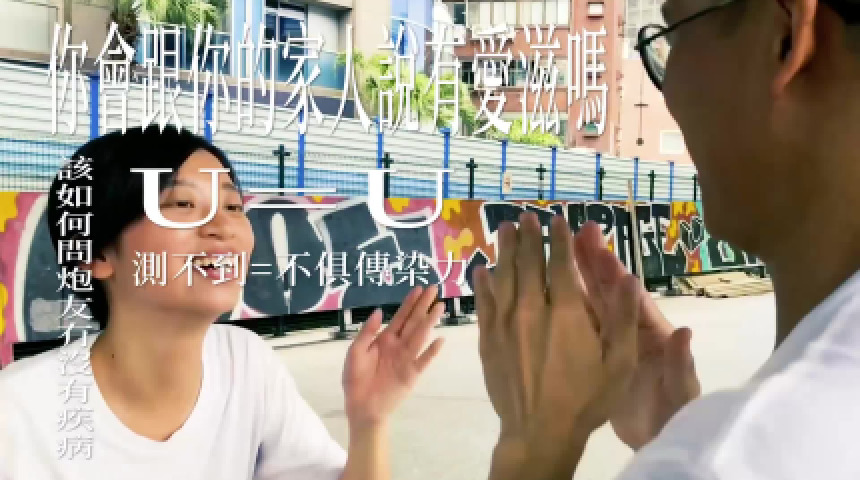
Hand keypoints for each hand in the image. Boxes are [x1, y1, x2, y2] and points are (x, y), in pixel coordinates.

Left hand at [342, 285, 444, 427]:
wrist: (361, 407)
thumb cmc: (355, 380)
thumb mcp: (355, 352)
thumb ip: (367, 332)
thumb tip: (380, 312)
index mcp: (385, 339)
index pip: (400, 317)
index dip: (409, 303)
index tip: (419, 289)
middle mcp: (399, 346)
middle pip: (414, 322)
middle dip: (423, 305)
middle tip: (434, 289)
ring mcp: (407, 359)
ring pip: (420, 336)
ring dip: (430, 322)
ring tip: (439, 307)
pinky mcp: (412, 374)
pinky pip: (424, 361)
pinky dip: (432, 351)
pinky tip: (440, 340)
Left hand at [474, 212, 639, 478]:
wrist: (539, 431)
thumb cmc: (586, 399)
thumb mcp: (619, 362)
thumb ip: (623, 317)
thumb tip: (628, 277)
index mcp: (566, 311)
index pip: (560, 263)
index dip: (558, 239)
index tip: (556, 220)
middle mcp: (532, 309)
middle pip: (528, 263)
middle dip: (528, 237)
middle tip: (525, 216)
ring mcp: (506, 324)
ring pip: (503, 277)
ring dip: (504, 250)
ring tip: (504, 229)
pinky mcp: (489, 340)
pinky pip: (484, 303)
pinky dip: (483, 283)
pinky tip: (482, 270)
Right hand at [572, 222, 700, 449]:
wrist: (659, 438)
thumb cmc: (672, 412)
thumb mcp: (680, 391)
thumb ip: (681, 363)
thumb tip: (684, 331)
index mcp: (650, 332)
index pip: (629, 296)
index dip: (613, 272)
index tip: (597, 248)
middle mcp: (626, 330)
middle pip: (606, 290)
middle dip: (590, 262)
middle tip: (573, 232)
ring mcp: (607, 341)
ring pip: (586, 304)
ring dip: (572, 278)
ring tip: (554, 252)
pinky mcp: (591, 357)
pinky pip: (573, 329)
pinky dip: (559, 310)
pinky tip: (541, 294)